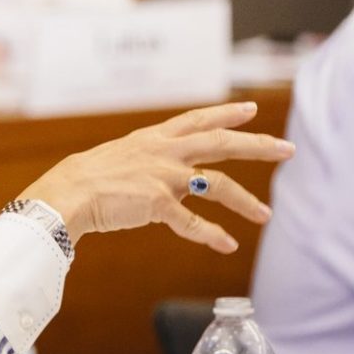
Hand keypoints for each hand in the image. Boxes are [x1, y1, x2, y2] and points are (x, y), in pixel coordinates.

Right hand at [19, 101, 293, 251]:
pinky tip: (227, 244)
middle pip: (220, 143)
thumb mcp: (120, 157)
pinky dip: (212, 234)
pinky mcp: (157, 203)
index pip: (197, 120)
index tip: (250, 109)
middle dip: (258, 146)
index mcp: (153, 139)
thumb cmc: (86, 179)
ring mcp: (163, 176)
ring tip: (265, 215)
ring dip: (245, 201)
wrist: (66, 192)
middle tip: (287, 149)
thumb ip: (145, 160)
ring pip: (217, 184)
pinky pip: (192, 221)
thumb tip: (160, 172)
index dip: (225, 114)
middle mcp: (163, 152)